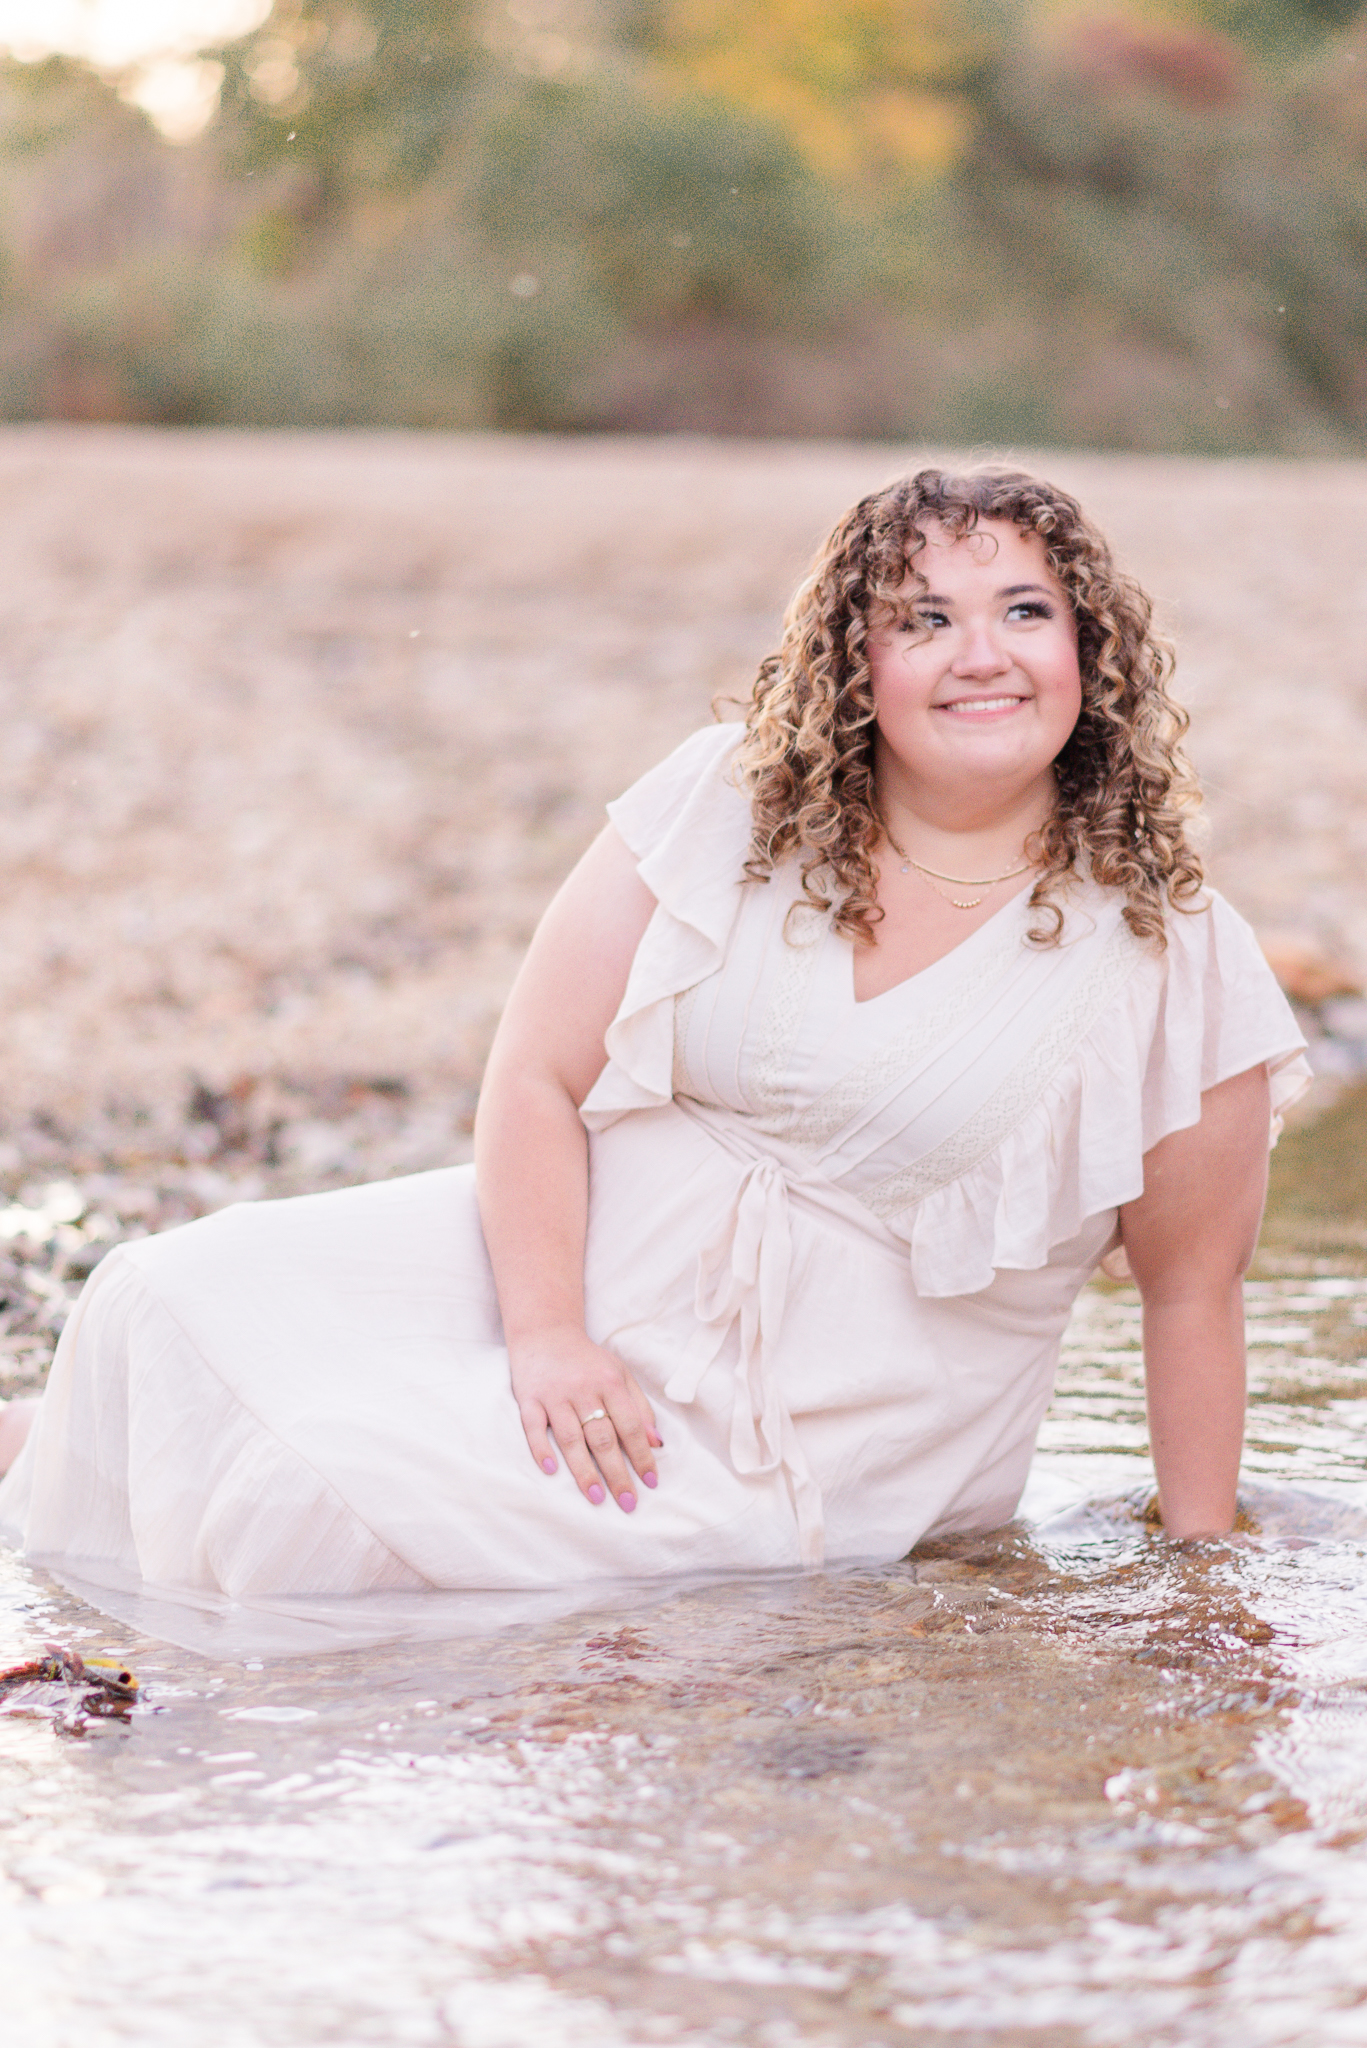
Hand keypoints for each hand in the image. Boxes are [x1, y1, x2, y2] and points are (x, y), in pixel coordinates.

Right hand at [509, 1324, 661, 1512]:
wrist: (546, 1333)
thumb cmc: (588, 1362)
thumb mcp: (620, 1374)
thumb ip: (639, 1407)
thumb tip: (656, 1443)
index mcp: (610, 1382)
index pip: (630, 1425)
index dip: (642, 1455)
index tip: (651, 1482)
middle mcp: (583, 1388)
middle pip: (603, 1437)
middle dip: (617, 1473)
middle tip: (628, 1503)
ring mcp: (554, 1394)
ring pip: (571, 1437)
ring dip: (584, 1470)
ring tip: (597, 1497)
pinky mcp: (529, 1398)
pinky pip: (533, 1426)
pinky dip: (541, 1448)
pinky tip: (551, 1470)